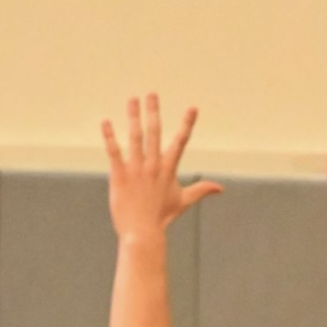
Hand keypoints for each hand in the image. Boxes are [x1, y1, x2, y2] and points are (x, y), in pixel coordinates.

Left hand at [101, 95, 221, 239]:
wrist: (142, 233)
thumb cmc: (161, 217)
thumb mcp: (182, 201)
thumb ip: (201, 190)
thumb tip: (220, 188)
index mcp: (168, 169)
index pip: (180, 141)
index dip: (187, 124)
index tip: (193, 108)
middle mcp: (153, 165)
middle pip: (154, 132)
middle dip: (154, 111)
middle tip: (151, 94)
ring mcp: (136, 170)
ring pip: (135, 137)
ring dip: (134, 117)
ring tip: (132, 100)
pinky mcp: (120, 176)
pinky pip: (114, 151)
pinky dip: (109, 136)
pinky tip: (105, 122)